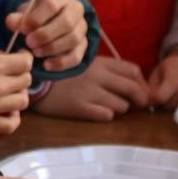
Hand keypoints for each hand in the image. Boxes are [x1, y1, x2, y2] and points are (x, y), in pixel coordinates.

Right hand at [0, 43, 32, 133]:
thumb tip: (7, 56)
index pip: (26, 63)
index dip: (25, 58)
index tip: (19, 58)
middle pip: (26, 81)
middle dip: (20, 75)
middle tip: (10, 74)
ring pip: (23, 101)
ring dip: (17, 95)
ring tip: (7, 93)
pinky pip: (11, 124)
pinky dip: (13, 117)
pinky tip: (6, 110)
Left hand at [5, 0, 88, 71]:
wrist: (48, 20)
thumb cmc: (36, 13)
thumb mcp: (25, 11)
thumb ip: (19, 17)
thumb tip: (11, 22)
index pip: (52, 4)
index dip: (36, 18)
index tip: (23, 29)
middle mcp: (76, 8)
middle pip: (66, 22)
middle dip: (45, 35)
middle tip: (29, 43)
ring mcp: (82, 27)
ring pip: (73, 39)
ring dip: (52, 48)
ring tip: (35, 52)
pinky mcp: (84, 44)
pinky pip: (77, 55)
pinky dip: (61, 63)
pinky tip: (46, 65)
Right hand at [32, 56, 148, 120]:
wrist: (35, 80)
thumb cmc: (62, 72)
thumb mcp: (85, 63)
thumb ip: (107, 69)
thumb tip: (133, 82)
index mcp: (99, 62)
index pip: (133, 70)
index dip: (142, 82)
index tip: (140, 90)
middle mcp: (98, 76)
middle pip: (133, 89)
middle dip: (140, 99)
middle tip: (137, 105)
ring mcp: (89, 92)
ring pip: (122, 105)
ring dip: (120, 109)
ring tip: (111, 107)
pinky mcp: (80, 108)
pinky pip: (106, 115)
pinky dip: (106, 115)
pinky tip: (97, 112)